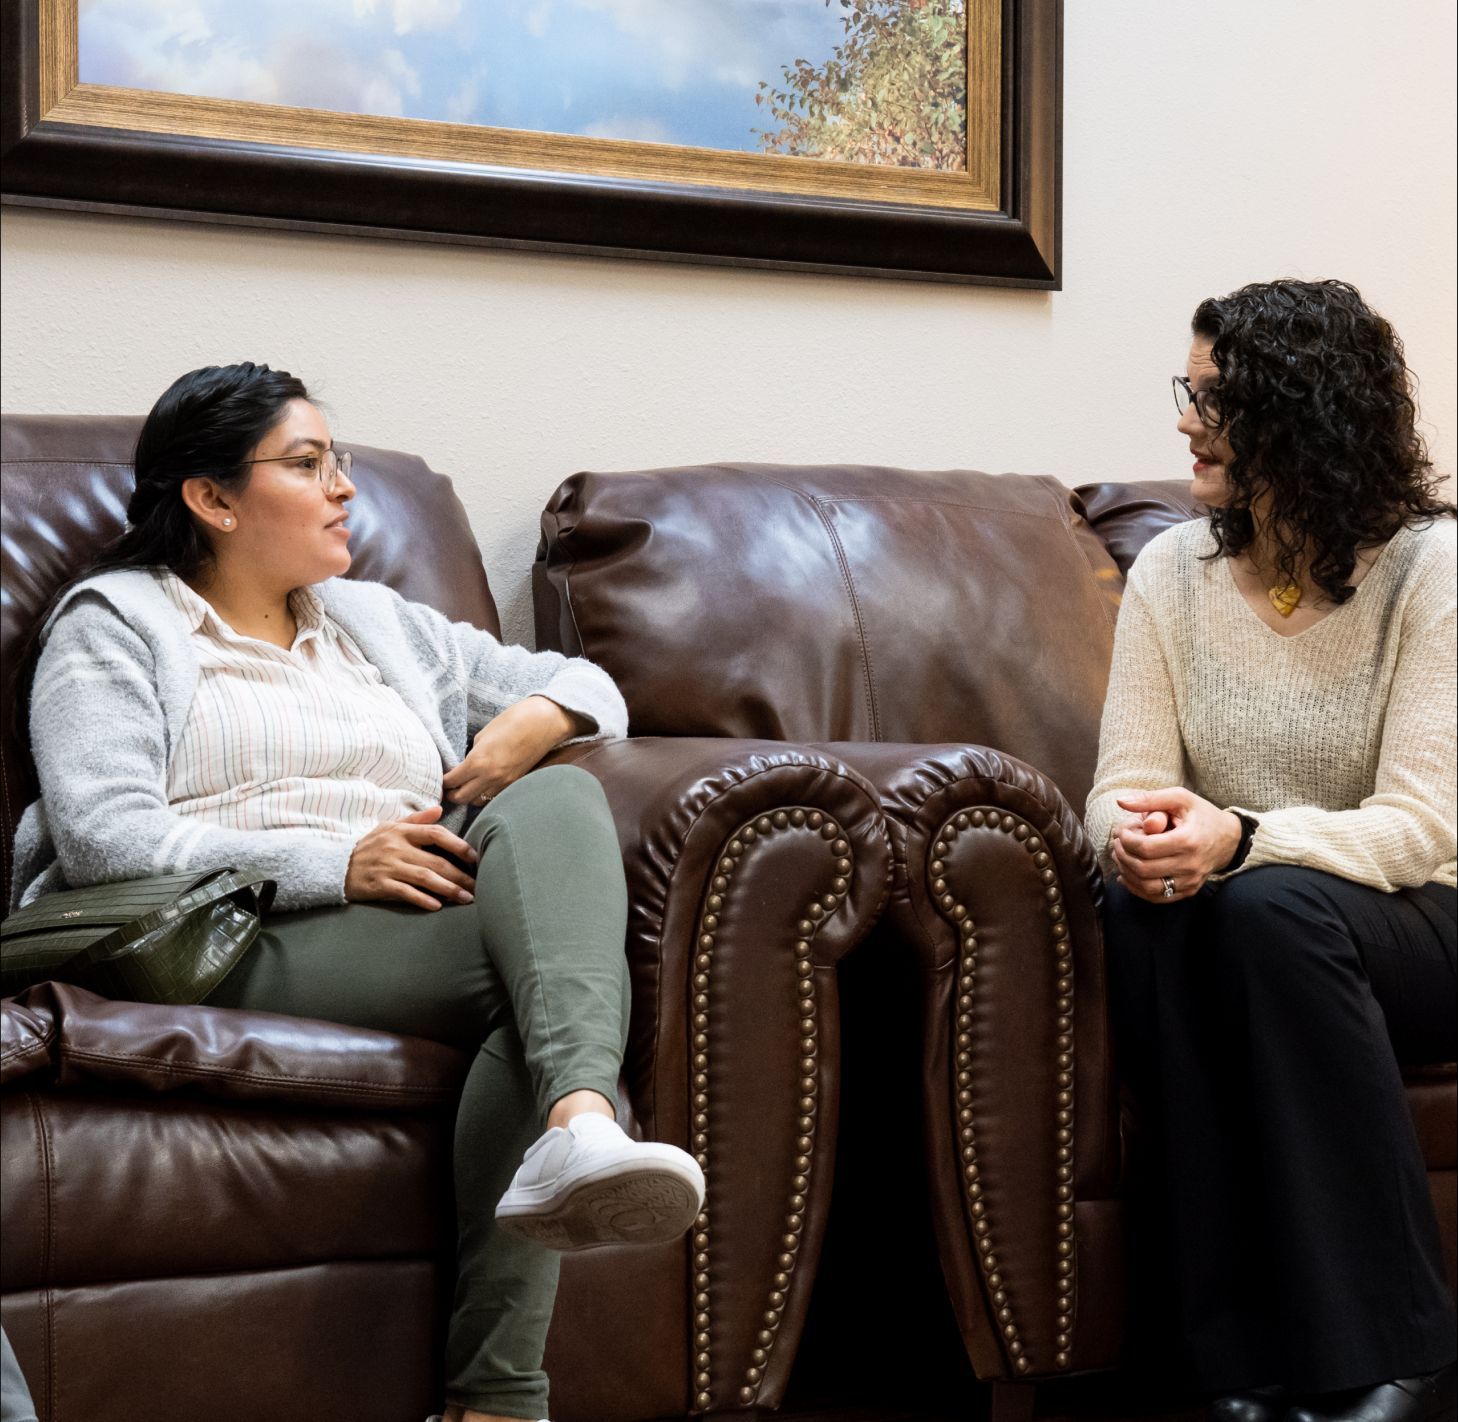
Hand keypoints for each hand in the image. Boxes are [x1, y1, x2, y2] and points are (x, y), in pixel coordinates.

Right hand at [346, 806, 478, 910]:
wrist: (336, 866)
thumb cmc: (370, 846)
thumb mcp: (389, 827)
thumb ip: (416, 819)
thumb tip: (440, 809)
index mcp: (401, 831)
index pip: (435, 834)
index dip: (458, 844)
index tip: (474, 857)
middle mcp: (396, 848)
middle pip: (435, 861)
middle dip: (460, 875)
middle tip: (478, 886)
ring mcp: (388, 867)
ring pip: (425, 878)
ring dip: (448, 889)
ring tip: (466, 898)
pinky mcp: (379, 885)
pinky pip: (405, 893)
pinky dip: (422, 899)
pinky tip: (438, 906)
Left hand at [442, 696, 579, 806]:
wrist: (543, 723)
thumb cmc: (512, 721)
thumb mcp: (483, 735)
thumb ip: (473, 754)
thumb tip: (467, 765)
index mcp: (477, 762)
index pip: (452, 781)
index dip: (443, 781)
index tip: (441, 778)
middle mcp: (489, 777)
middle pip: (462, 798)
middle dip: (453, 794)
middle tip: (449, 788)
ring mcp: (504, 783)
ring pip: (479, 801)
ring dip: (470, 796)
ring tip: (466, 787)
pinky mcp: (515, 783)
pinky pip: (494, 796)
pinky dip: (485, 794)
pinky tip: (484, 786)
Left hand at [1111, 788, 1241, 902]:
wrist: (1229, 840)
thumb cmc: (1201, 816)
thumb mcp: (1180, 799)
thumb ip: (1150, 799)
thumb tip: (1121, 802)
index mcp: (1188, 841)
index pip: (1146, 848)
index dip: (1126, 840)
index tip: (1122, 831)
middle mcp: (1190, 865)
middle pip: (1143, 868)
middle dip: (1122, 855)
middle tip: (1117, 844)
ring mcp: (1190, 881)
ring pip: (1147, 887)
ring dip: (1126, 872)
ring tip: (1121, 856)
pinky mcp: (1188, 891)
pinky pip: (1156, 897)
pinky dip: (1136, 887)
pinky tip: (1127, 874)